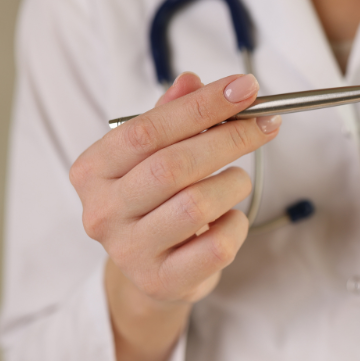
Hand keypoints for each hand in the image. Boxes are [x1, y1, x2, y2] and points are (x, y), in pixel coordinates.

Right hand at [69, 72, 280, 360]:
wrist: (152, 273)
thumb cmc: (157, 202)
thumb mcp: (155, 156)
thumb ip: (172, 117)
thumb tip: (193, 80)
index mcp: (93, 171)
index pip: (148, 129)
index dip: (202, 105)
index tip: (246, 87)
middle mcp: (102, 211)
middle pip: (173, 166)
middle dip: (229, 138)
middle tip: (266, 124)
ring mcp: (130, 251)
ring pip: (197, 205)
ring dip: (234, 184)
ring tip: (238, 180)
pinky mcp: (163, 280)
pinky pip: (217, 245)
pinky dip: (236, 224)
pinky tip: (231, 218)